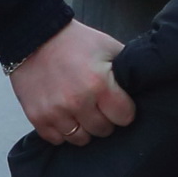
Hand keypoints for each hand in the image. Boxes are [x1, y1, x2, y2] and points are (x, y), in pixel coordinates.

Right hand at [11, 19, 137, 145]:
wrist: (35, 37)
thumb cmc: (75, 42)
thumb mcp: (108, 47)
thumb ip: (126, 71)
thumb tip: (142, 88)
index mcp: (99, 83)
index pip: (124, 117)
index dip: (124, 110)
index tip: (118, 103)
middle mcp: (77, 101)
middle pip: (103, 130)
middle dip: (105, 120)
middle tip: (99, 106)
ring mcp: (55, 111)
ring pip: (80, 139)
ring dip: (84, 128)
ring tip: (81, 112)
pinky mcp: (37, 117)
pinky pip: (57, 139)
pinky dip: (62, 131)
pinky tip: (65, 116)